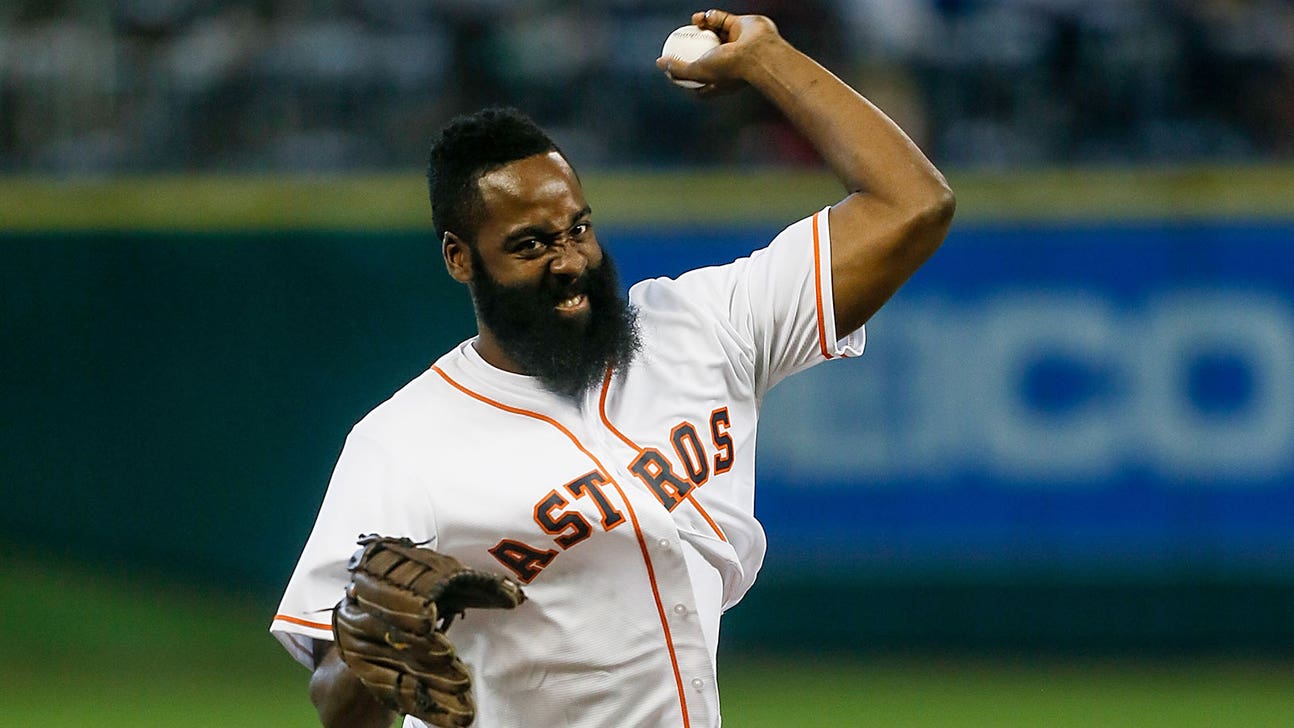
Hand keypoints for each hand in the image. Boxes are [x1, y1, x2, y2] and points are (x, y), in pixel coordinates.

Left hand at [656, 9, 781, 95]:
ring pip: (714, 33)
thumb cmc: (729, 67)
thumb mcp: (697, 71)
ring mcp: (736, 44)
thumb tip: (659, 63)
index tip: (671, 65)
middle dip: (692, 45)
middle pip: (705, 52)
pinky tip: (702, 17)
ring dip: (701, 27)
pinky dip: (712, 18)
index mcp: (720, 79)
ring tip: (693, 21)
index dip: (685, 72)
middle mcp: (729, 62)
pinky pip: (723, 20)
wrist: (757, 52)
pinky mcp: (741, 27)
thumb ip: (677, 69)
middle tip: (679, 38)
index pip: (699, 78)